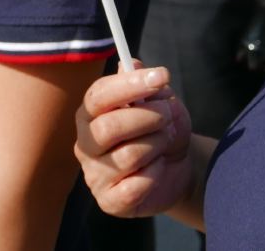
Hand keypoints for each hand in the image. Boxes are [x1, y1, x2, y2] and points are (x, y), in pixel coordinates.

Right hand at [74, 64, 193, 218]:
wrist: (178, 164)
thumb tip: (130, 64)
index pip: (98, 96)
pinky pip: (135, 185)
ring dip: (158, 143)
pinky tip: (157, 168)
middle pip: (108, 127)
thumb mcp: (160, 100)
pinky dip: (156, 173)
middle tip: (168, 115)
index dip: (130, 84)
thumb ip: (144, 84)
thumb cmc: (162, 127)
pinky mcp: (109, 201)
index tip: (163, 76)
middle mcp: (85, 144)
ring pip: (128, 155)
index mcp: (91, 113)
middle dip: (149, 117)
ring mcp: (94, 175)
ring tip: (165, 140)